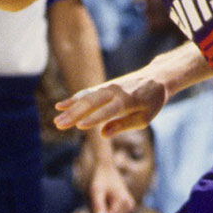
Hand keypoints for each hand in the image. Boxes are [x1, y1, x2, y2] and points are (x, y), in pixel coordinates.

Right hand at [53, 71, 167, 135]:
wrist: (156, 77)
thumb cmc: (152, 101)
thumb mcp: (145, 117)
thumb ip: (124, 125)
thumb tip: (102, 134)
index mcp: (127, 101)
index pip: (107, 111)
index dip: (94, 119)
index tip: (79, 126)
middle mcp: (114, 92)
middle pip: (91, 103)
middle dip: (74, 114)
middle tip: (58, 125)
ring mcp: (108, 87)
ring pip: (86, 97)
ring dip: (70, 107)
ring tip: (56, 118)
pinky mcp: (104, 86)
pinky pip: (87, 93)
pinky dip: (74, 99)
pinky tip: (61, 106)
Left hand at [88, 156, 135, 212]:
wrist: (108, 170)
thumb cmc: (101, 180)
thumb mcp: (97, 191)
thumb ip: (98, 206)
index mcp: (124, 201)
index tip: (98, 198)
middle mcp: (130, 206)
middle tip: (102, 197)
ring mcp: (130, 208)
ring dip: (105, 212)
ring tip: (105, 198)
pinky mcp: (128, 209)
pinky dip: (108, 212)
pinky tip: (108, 200)